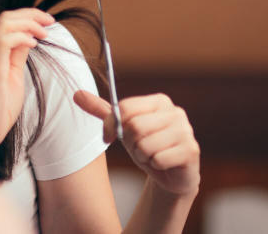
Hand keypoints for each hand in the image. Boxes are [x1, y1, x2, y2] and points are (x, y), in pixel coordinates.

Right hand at [0, 8, 54, 161]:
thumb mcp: (13, 76)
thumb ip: (17, 56)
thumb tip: (29, 39)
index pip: (6, 22)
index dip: (28, 17)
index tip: (47, 22)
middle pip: (5, 17)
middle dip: (31, 14)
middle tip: (50, 21)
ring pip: (4, 23)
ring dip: (29, 24)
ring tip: (44, 33)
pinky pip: (3, 41)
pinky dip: (21, 37)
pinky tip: (34, 44)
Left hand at [74, 90, 199, 196]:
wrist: (170, 174)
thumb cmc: (145, 146)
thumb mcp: (122, 129)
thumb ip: (102, 111)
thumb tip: (76, 94)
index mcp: (159, 101)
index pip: (125, 108)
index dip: (112, 126)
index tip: (111, 136)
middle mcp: (175, 112)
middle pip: (134, 127)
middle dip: (130, 144)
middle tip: (139, 149)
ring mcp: (186, 131)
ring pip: (145, 145)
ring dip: (142, 156)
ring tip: (151, 156)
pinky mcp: (191, 150)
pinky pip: (158, 159)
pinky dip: (155, 165)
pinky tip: (163, 164)